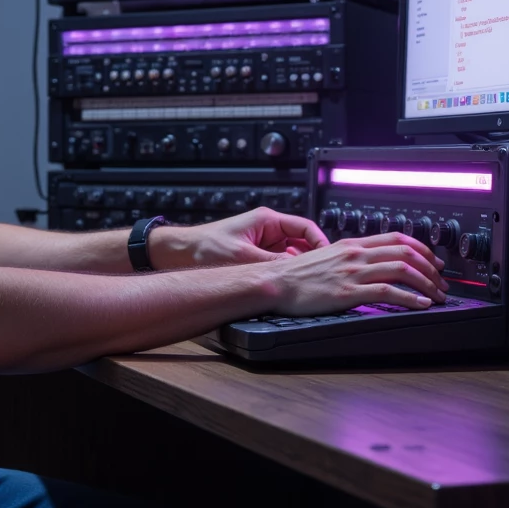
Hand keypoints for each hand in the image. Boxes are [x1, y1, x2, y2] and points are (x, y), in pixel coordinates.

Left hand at [153, 207, 327, 269]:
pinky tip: (289, 288)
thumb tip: (296, 273)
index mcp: (267, 220)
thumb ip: (270, 265)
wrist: (178, 253)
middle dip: (312, 259)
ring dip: (298, 269)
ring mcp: (262, 243)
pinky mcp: (255, 256)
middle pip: (302, 243)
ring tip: (309, 284)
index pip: (305, 227)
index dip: (321, 243)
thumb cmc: (204, 247)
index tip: (330, 259)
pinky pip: (279, 265)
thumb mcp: (241, 257)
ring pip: (292, 256)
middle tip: (323, 276)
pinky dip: (285, 275)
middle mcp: (267, 229)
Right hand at [266, 232, 448, 316]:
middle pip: (405, 252)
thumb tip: (365, 265)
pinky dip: (409, 298)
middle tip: (442, 282)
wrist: (274, 282)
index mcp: (351, 245)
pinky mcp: (348, 292)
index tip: (434, 261)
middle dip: (431, 268)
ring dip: (426, 283)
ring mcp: (353, 273)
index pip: (396, 238)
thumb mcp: (325, 258)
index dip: (422, 248)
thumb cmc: (295, 275)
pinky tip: (420, 305)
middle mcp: (355, 255)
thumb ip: (347, 258)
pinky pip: (387, 292)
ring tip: (437, 296)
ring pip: (402, 270)